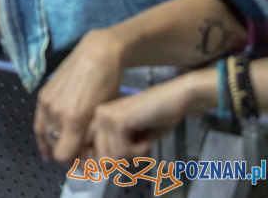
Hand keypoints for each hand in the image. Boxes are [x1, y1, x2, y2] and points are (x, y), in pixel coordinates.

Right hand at [34, 27, 126, 162]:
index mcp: (74, 119)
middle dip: (67, 155)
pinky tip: (48, 143)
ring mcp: (46, 102)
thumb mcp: (105, 114)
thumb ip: (92, 136)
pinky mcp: (42, 95)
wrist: (96, 55)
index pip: (64, 155)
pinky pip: (39, 122)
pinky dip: (44, 135)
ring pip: (47, 135)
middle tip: (79, 157)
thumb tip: (87, 154)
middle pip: (55, 146)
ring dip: (56, 144)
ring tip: (66, 148)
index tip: (85, 164)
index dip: (75, 162)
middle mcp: (55, 112)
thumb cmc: (109, 85)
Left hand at [88, 69, 212, 160]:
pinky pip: (123, 151)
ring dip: (134, 156)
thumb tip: (103, 168)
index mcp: (99, 120)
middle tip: (140, 151)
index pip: (93, 152)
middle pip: (102, 158)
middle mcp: (98, 116)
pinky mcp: (118, 121)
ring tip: (145, 142)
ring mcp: (106, 117)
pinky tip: (148, 140)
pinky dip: (140, 151)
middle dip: (124, 161)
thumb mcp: (133, 139)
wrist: (174, 100)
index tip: (124, 163)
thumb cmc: (158, 119)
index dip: (108, 164)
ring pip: (113, 156)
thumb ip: (117, 150)